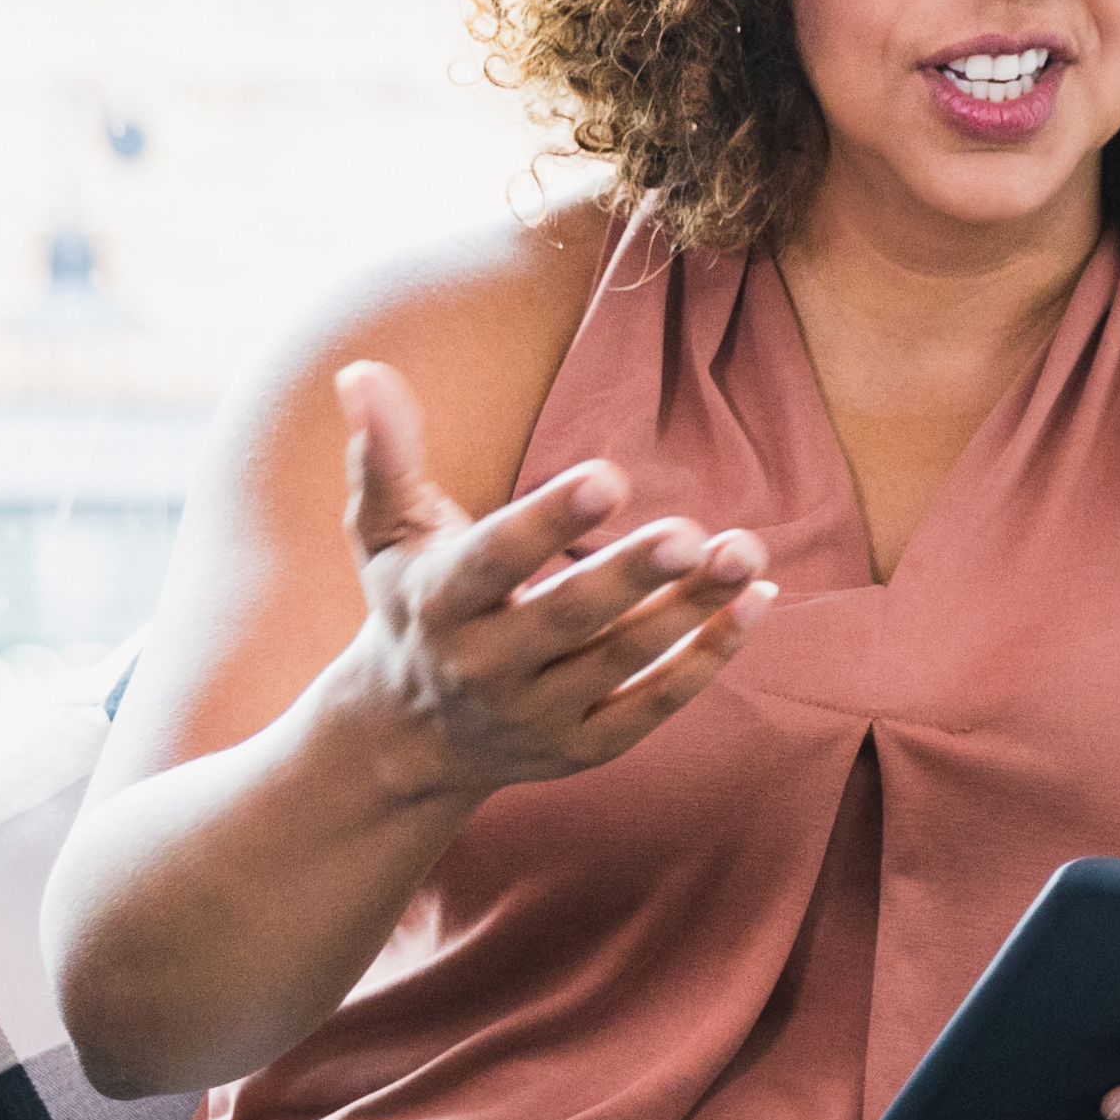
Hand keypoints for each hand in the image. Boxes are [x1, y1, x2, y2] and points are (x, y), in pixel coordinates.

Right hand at [321, 357, 770, 799]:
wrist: (408, 737)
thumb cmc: (412, 604)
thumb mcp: (387, 534)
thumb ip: (383, 455)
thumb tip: (363, 371)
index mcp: (439, 605)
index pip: (494, 562)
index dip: (549, 523)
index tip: (608, 477)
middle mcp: (485, 668)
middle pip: (568, 620)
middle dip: (632, 578)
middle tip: (694, 533)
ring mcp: (537, 716)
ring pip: (623, 664)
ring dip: (691, 611)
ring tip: (746, 552)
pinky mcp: (583, 749)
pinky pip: (653, 708)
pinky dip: (708, 660)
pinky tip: (756, 603)